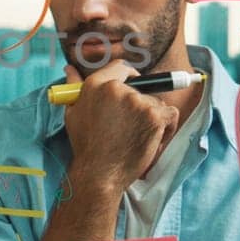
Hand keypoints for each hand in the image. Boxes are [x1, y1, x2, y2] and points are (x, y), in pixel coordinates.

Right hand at [61, 62, 179, 192]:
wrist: (99, 172)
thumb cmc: (86, 145)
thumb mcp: (74, 112)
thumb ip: (75, 86)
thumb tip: (69, 67)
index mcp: (96, 84)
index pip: (122, 67)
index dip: (130, 77)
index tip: (132, 89)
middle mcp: (117, 89)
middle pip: (141, 88)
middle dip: (140, 105)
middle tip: (130, 126)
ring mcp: (138, 102)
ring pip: (156, 102)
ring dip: (152, 117)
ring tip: (137, 136)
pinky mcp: (154, 117)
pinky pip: (170, 115)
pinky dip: (166, 127)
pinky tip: (152, 139)